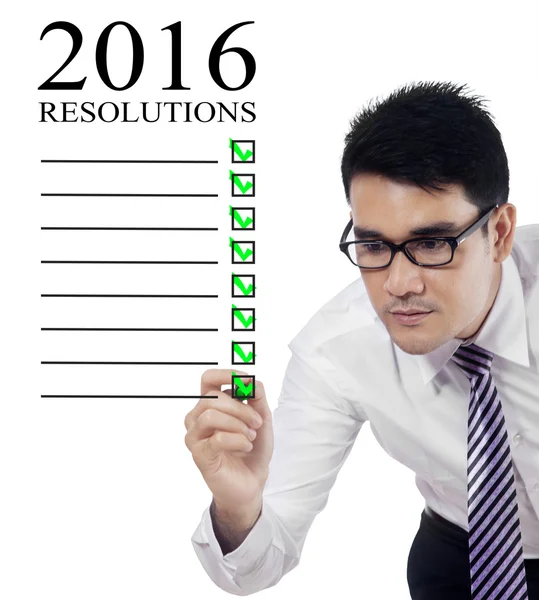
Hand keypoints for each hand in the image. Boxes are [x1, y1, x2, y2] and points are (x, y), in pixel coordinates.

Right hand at [184, 369, 272, 516]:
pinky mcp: (199, 455)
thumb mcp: (261, 417)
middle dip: (242, 408)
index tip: (247, 382)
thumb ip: (257, 396)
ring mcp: (195, 436)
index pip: (208, 379)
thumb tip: (251, 381)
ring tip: (250, 436)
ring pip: (210, 415)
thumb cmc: (253, 447)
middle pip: (213, 398)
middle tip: (257, 423)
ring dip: (238, 424)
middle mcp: (197, 417)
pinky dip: (238, 440)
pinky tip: (246, 446)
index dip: (227, 375)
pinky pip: (216, 438)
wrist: (253, 481)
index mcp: (210, 404)